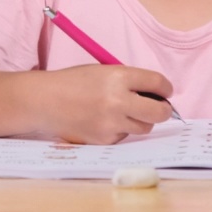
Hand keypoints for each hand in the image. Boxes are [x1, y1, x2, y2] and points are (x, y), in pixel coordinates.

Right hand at [38, 65, 173, 144]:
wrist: (46, 101)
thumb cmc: (74, 83)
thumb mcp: (103, 72)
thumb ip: (129, 81)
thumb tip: (156, 94)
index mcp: (118, 77)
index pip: (157, 83)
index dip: (166, 88)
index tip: (165, 91)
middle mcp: (118, 101)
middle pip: (159, 112)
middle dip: (164, 110)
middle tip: (160, 108)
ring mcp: (112, 123)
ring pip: (144, 127)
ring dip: (141, 120)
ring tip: (124, 112)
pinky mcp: (104, 140)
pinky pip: (124, 136)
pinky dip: (120, 130)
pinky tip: (103, 121)